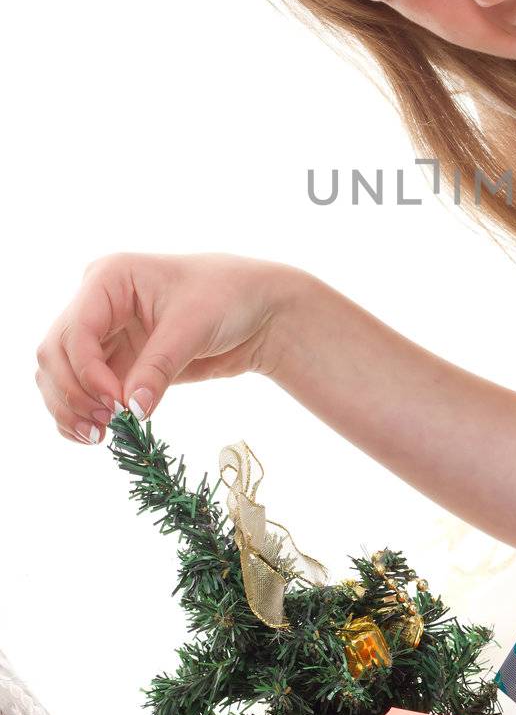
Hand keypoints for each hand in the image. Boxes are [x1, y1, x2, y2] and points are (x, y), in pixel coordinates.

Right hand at [34, 252, 300, 442]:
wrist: (259, 311)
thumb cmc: (229, 298)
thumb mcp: (193, 327)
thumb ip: (158, 368)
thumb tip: (132, 410)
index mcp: (109, 278)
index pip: (76, 331)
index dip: (87, 372)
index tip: (117, 402)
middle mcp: (97, 303)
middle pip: (56, 353)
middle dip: (72, 393)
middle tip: (102, 426)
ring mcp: (104, 333)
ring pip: (60, 375)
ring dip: (69, 407)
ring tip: (97, 436)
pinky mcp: (116, 360)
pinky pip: (82, 389)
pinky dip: (80, 412)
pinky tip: (93, 435)